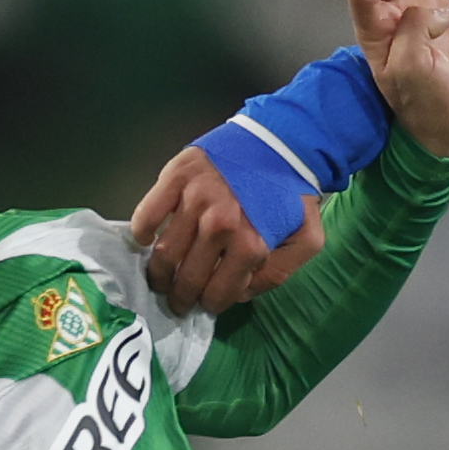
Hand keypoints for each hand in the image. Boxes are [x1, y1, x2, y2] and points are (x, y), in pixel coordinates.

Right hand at [128, 148, 318, 316]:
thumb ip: (279, 273)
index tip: (204, 305)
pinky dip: (142, 233)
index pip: (220, 292)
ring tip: (159, 281)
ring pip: (165, 252)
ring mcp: (194, 200)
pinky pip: (147, 215)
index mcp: (252, 244)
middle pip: (188, 277)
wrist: (278, 144)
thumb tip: (241, 294)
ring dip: (158, 274)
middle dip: (180, 298)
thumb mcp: (306, 239)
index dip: (210, 304)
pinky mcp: (175, 177)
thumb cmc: (290, 194)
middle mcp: (220, 226)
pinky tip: (147, 241)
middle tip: (177, 302)